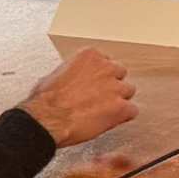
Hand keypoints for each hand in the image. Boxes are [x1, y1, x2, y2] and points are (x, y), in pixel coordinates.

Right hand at [19, 47, 137, 146]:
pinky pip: (132, 111)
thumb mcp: (56, 74)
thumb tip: (73, 79)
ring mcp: (115, 87)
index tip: (95, 83)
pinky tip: (112, 121)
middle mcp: (106, 68)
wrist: (47, 118)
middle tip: (100, 98)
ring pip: (128, 91)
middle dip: (111, 85)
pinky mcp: (120, 107)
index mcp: (90, 56)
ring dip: (119, 100)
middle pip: (120, 73)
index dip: (100, 75)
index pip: (105, 61)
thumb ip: (73, 72)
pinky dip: (123, 117)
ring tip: (105, 111)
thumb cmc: (45, 99)